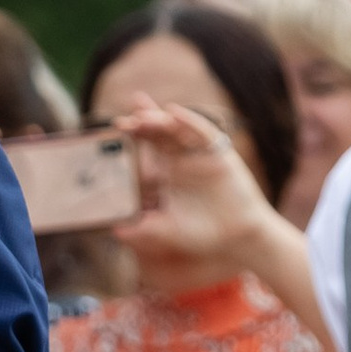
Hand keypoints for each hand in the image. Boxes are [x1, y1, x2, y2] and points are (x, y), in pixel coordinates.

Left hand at [110, 99, 283, 274]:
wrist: (237, 237)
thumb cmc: (202, 233)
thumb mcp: (167, 231)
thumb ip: (142, 229)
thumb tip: (114, 230)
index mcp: (168, 170)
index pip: (148, 145)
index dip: (133, 133)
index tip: (115, 127)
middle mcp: (182, 157)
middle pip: (159, 132)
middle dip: (142, 123)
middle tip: (122, 123)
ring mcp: (201, 153)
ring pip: (177, 129)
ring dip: (160, 120)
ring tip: (142, 117)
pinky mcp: (219, 153)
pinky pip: (203, 132)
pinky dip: (190, 121)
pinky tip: (175, 113)